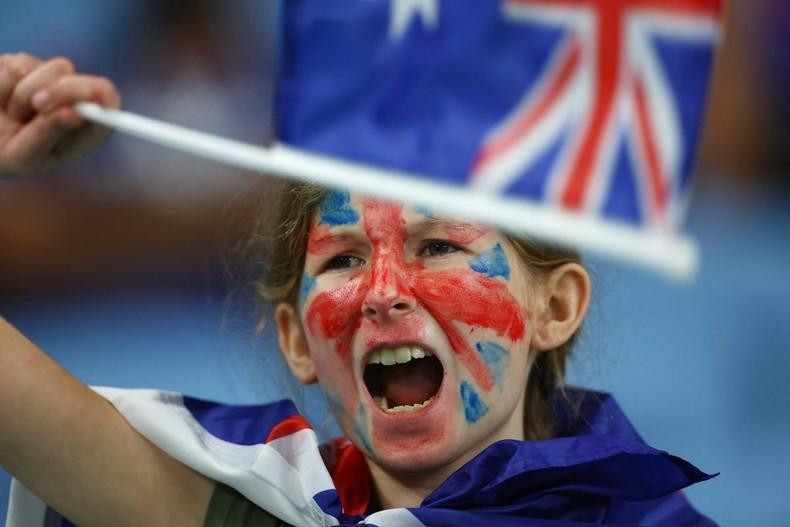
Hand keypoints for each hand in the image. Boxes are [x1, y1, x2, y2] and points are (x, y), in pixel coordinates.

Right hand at [0, 53, 119, 178]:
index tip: (99, 92)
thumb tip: (74, 113)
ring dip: (23, 93)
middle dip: (64, 91)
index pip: (108, 110)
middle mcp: (71, 103)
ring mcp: (49, 82)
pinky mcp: (22, 65)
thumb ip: (48, 134)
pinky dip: (2, 83)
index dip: (106, 99)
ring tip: (9, 113)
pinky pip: (16, 64)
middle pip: (88, 84)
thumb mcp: (22, 156)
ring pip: (54, 69)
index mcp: (80, 132)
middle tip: (38, 104)